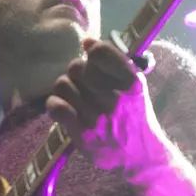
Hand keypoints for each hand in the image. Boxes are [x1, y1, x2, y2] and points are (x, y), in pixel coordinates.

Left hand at [47, 38, 166, 177]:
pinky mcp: (83, 133)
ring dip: (67, 89)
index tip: (95, 61)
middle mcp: (115, 99)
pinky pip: (57, 107)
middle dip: (78, 74)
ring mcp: (98, 117)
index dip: (93, 53)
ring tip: (78, 99)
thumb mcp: (135, 85)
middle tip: (87, 87)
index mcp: (131, 82)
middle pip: (76, 67)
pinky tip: (65, 110)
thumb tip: (87, 41)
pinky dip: (56, 105)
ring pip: (63, 84)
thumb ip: (114, 62)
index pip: (100, 53)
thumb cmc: (133, 114)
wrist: (140, 154)